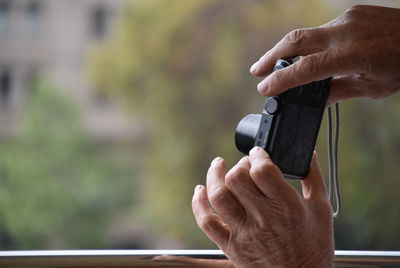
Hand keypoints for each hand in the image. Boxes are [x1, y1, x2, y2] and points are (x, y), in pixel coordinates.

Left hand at [192, 147, 332, 267]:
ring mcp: (243, 233)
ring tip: (218, 165)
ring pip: (218, 196)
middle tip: (246, 164)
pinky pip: (206, 222)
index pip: (262, 170)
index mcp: (287, 207)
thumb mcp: (322, 210)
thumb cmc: (314, 248)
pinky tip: (201, 191)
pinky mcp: (230, 246)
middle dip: (240, 164)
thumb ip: (314, 178)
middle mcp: (262, 219)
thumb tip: (308, 154)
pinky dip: (199, 203)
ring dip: (214, 175)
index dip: (258, 155)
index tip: (259, 154)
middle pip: (237, 179)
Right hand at [250, 5, 399, 104]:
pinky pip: (322, 30)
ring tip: (275, 65)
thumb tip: (316, 99)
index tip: (264, 89)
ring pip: (306, 34)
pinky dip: (310, 44)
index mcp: (354, 55)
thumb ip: (340, 91)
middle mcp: (347, 32)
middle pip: (296, 41)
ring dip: (287, 50)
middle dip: (271, 56)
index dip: (282, 80)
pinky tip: (308, 56)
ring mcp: (348, 19)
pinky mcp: (351, 13)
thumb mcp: (374, 87)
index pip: (306, 69)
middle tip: (256, 71)